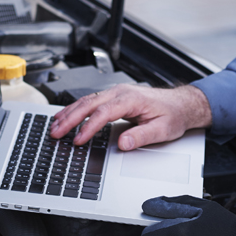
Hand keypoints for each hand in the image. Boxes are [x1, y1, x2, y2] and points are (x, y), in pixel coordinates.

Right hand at [49, 83, 210, 149]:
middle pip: (89, 103)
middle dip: (70, 118)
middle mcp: (121, 92)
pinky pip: (91, 102)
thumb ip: (142, 136)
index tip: (78, 139)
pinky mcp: (114, 97)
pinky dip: (76, 109)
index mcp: (131, 98)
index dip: (89, 127)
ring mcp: (116, 93)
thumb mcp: (162, 129)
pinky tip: (66, 117)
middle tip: (56, 132)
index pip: (104, 113)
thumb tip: (123, 143)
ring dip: (69, 113)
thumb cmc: (172, 115)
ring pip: (87, 100)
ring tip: (54, 126)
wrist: (181, 104)